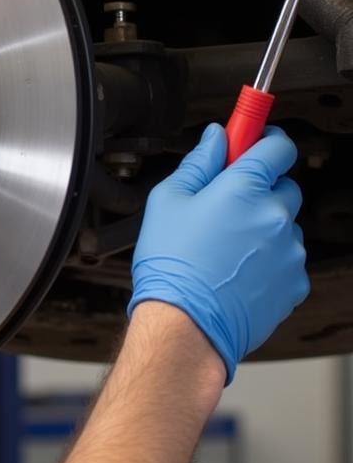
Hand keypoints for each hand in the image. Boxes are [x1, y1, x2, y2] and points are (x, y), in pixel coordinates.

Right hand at [127, 123, 307, 383]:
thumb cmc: (172, 265)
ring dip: (264, 227)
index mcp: (244, 188)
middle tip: (226, 204)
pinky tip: (236, 269)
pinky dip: (268, 259)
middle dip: (260, 189)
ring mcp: (290, 251)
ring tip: (225, 248)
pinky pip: (287, 258)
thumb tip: (216, 138)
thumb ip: (199, 162)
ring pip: (285, 225)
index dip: (265, 138)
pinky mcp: (294, 282)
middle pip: (284, 185)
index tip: (254, 139)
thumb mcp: (167, 200)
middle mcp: (275, 216)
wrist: (185, 324)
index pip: (277, 146)